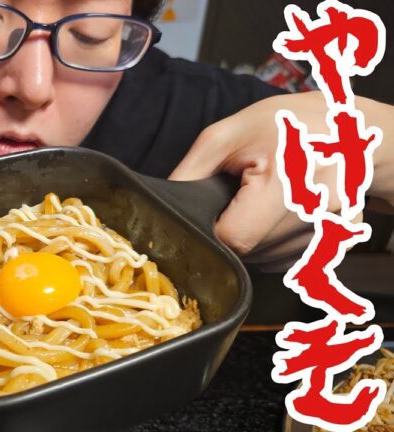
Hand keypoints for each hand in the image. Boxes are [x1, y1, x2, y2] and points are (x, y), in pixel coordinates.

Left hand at [170, 92, 392, 269]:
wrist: (349, 130)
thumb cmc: (287, 124)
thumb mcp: (229, 133)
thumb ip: (191, 171)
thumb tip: (162, 205)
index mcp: (291, 179)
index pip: (235, 237)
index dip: (213, 227)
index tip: (214, 208)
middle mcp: (318, 211)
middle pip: (249, 252)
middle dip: (233, 229)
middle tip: (243, 194)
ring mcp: (333, 231)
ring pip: (266, 260)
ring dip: (254, 237)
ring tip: (265, 199)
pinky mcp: (339, 244)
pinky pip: (285, 260)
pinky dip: (274, 243)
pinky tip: (280, 212)